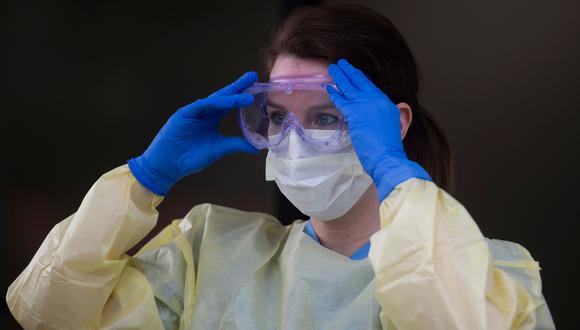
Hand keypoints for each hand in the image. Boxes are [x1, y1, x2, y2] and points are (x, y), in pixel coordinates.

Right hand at [128, 72, 258, 195]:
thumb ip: (236, 144)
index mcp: (211, 118)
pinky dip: (217, 103)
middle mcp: (203, 112)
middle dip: (238, 86)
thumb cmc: (190, 157)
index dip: (242, 95)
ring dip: (231, 94)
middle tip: (253, 76)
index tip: (257, 88)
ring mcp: (193, 111)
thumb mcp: (219, 149)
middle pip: (223, 96)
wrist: (168, 167)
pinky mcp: (183, 114)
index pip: (229, 103)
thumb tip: (257, 146)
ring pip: (215, 99)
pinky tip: (230, 101)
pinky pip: (202, 106)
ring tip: (247, 92)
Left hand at [327, 59, 430, 199]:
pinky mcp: (355, 113)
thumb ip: (387, 116)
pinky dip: (334, 93)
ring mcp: (366, 105)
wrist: (388, 156)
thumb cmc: (389, 148)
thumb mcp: (393, 126)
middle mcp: (377, 100)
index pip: (370, 87)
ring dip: (340, 76)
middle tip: (341, 63)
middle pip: (360, 82)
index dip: (360, 78)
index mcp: (387, 103)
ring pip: (349, 87)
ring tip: (332, 68)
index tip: (353, 72)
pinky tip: (329, 87)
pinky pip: (341, 100)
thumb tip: (381, 114)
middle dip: (349, 71)